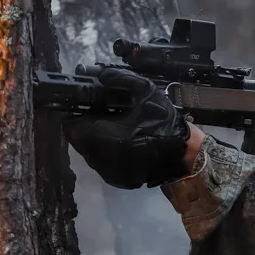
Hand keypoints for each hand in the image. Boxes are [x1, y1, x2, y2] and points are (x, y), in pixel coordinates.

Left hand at [63, 67, 190, 188]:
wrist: (183, 154)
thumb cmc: (162, 121)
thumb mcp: (146, 92)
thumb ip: (122, 79)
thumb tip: (102, 75)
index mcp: (103, 136)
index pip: (71, 125)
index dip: (75, 112)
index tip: (86, 105)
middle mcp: (100, 157)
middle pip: (79, 138)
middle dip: (87, 124)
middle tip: (104, 114)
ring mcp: (106, 171)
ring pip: (89, 151)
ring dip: (97, 138)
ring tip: (116, 126)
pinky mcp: (114, 179)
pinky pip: (102, 161)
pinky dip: (107, 151)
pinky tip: (124, 141)